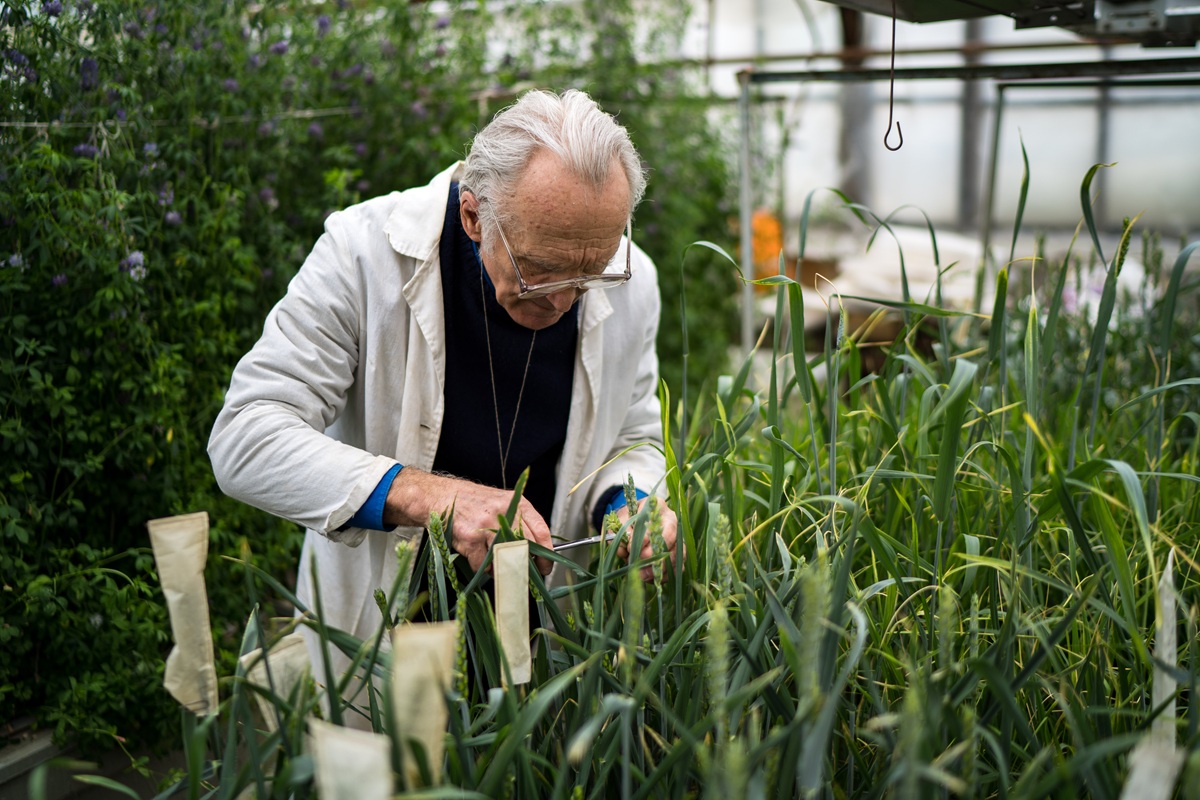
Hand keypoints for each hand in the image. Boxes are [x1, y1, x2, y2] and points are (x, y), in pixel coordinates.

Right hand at [384, 469, 553, 575]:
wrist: (441, 496)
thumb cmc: (473, 502)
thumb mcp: (502, 503)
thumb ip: (520, 522)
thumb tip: (536, 553)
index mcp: (517, 503)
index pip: (542, 532)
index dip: (547, 555)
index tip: (546, 567)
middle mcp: (505, 512)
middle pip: (527, 548)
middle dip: (527, 566)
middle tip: (525, 574)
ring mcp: (487, 526)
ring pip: (506, 558)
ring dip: (502, 567)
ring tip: (494, 562)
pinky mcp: (471, 538)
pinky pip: (484, 565)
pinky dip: (482, 567)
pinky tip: (476, 556)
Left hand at [614, 497, 681, 581]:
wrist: (631, 523)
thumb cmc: (626, 519)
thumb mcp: (618, 520)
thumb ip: (619, 532)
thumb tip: (626, 549)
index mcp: (657, 506)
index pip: (656, 522)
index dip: (644, 538)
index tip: (630, 548)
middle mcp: (671, 520)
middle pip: (671, 538)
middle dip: (654, 554)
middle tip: (638, 565)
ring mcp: (677, 536)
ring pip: (677, 554)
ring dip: (660, 568)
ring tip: (643, 575)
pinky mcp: (678, 553)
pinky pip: (678, 566)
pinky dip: (664, 575)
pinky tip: (650, 578)